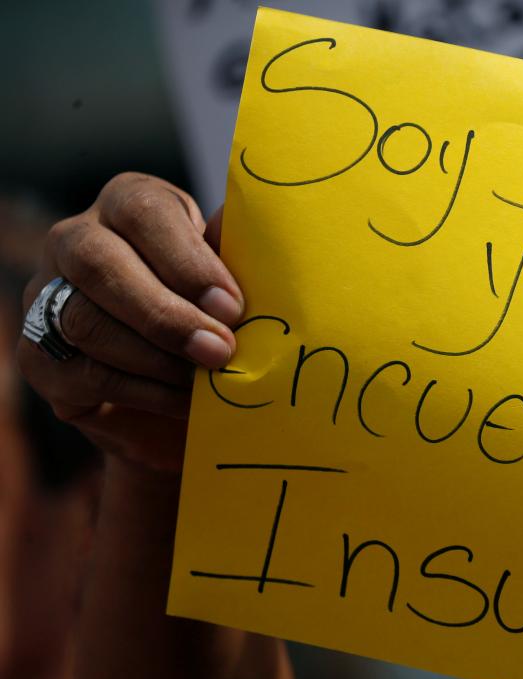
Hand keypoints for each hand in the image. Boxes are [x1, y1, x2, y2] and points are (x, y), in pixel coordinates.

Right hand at [16, 173, 239, 472]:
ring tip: (206, 380)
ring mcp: (46, 296)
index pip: (142, 211)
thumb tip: (257, 239)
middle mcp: (75, 241)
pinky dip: (144, 392)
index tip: (233, 307)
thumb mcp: (230, 282)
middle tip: (220, 350)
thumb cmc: (213, 316)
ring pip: (85, 321)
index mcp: (127, 206)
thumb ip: (236, 259)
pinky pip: (85, 372)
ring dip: (156, 358)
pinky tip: (184, 401)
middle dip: (166, 314)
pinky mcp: (38, 355)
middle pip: (99, 262)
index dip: (187, 261)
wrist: (180, 393)